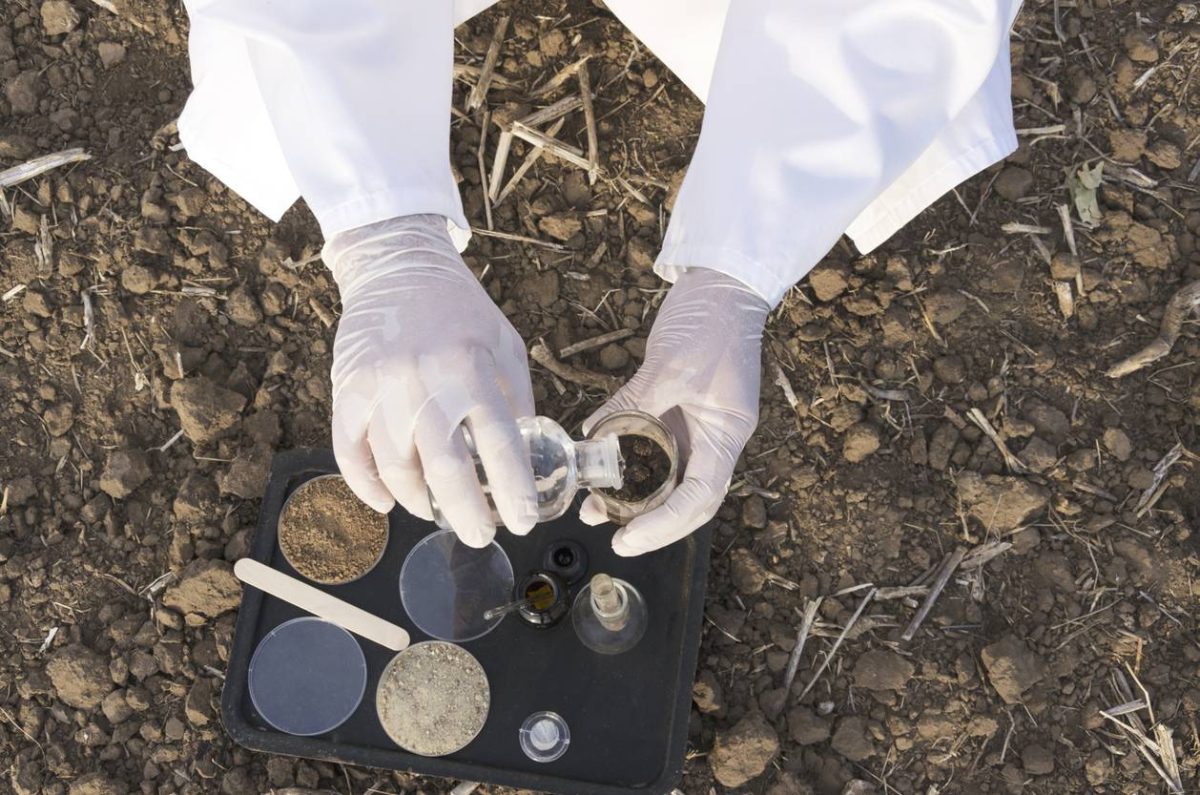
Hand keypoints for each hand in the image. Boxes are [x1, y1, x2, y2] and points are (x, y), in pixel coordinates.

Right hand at [324, 214, 537, 547]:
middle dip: (465, 513)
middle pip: (443, 468)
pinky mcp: (347, 389)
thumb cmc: (460, 310)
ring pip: (394, 466)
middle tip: (480, 536)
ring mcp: (381, 386)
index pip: (499, 442)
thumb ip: (517, 399)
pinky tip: (387, 503)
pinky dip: (366, 486)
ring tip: (437, 512)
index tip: (522, 521)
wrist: (397, 265)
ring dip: (417, 500)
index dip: (513, 489)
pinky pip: (350, 452)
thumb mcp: (505, 343)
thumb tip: (529, 457)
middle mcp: (424, 380)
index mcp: (472, 368)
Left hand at [579, 268, 769, 554]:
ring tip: (594, 507)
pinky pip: (652, 447)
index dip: (665, 525)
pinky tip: (597, 465)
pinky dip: (627, 461)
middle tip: (611, 535)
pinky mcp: (677, 411)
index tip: (629, 538)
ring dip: (635, 498)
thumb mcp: (671, 365)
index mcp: (726, 434)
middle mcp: (714, 438)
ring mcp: (696, 426)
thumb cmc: (711, 321)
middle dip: (651, 523)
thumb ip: (634, 404)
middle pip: (687, 500)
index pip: (699, 497)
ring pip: (668, 479)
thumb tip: (594, 436)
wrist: (722, 285)